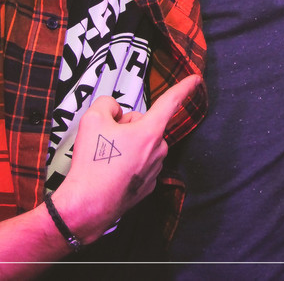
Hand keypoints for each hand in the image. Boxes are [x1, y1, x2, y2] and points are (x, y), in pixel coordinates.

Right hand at [51, 75, 202, 244]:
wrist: (88, 205)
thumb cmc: (92, 163)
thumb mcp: (92, 119)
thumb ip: (107, 104)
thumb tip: (115, 112)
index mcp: (150, 131)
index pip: (170, 102)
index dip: (183, 87)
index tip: (196, 79)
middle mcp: (158, 150)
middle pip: (144, 124)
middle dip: (127, 126)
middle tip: (105, 140)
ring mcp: (154, 170)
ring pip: (141, 145)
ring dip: (126, 146)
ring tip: (106, 159)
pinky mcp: (146, 186)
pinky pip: (138, 163)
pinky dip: (126, 163)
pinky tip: (111, 172)